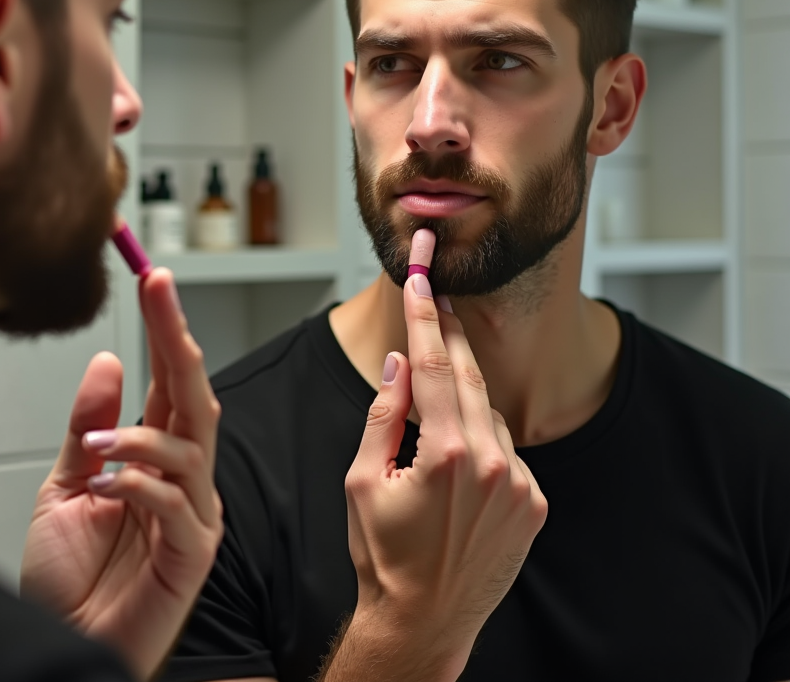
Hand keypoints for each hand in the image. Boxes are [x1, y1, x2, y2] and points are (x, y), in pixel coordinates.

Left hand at [20, 268, 222, 680]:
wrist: (55, 645)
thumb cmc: (65, 582)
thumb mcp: (64, 487)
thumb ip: (88, 428)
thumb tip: (109, 363)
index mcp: (152, 460)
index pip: (168, 381)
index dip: (164, 329)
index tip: (154, 280)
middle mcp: (180, 481)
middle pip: (194, 398)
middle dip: (177, 339)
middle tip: (159, 288)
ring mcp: (191, 517)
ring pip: (192, 448)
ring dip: (142, 436)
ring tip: (98, 447)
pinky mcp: (192, 557)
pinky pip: (179, 506)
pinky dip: (143, 486)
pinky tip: (110, 487)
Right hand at [326, 230, 547, 681]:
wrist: (424, 620)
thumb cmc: (383, 556)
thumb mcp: (363, 481)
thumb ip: (384, 415)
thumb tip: (400, 363)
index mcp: (446, 454)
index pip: (433, 364)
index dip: (425, 315)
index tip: (421, 277)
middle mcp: (493, 465)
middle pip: (469, 377)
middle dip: (450, 335)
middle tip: (437, 298)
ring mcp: (520, 485)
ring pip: (488, 415)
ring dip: (461, 401)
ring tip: (430, 427)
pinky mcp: (534, 504)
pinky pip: (507, 451)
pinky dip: (482, 442)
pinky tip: (456, 467)